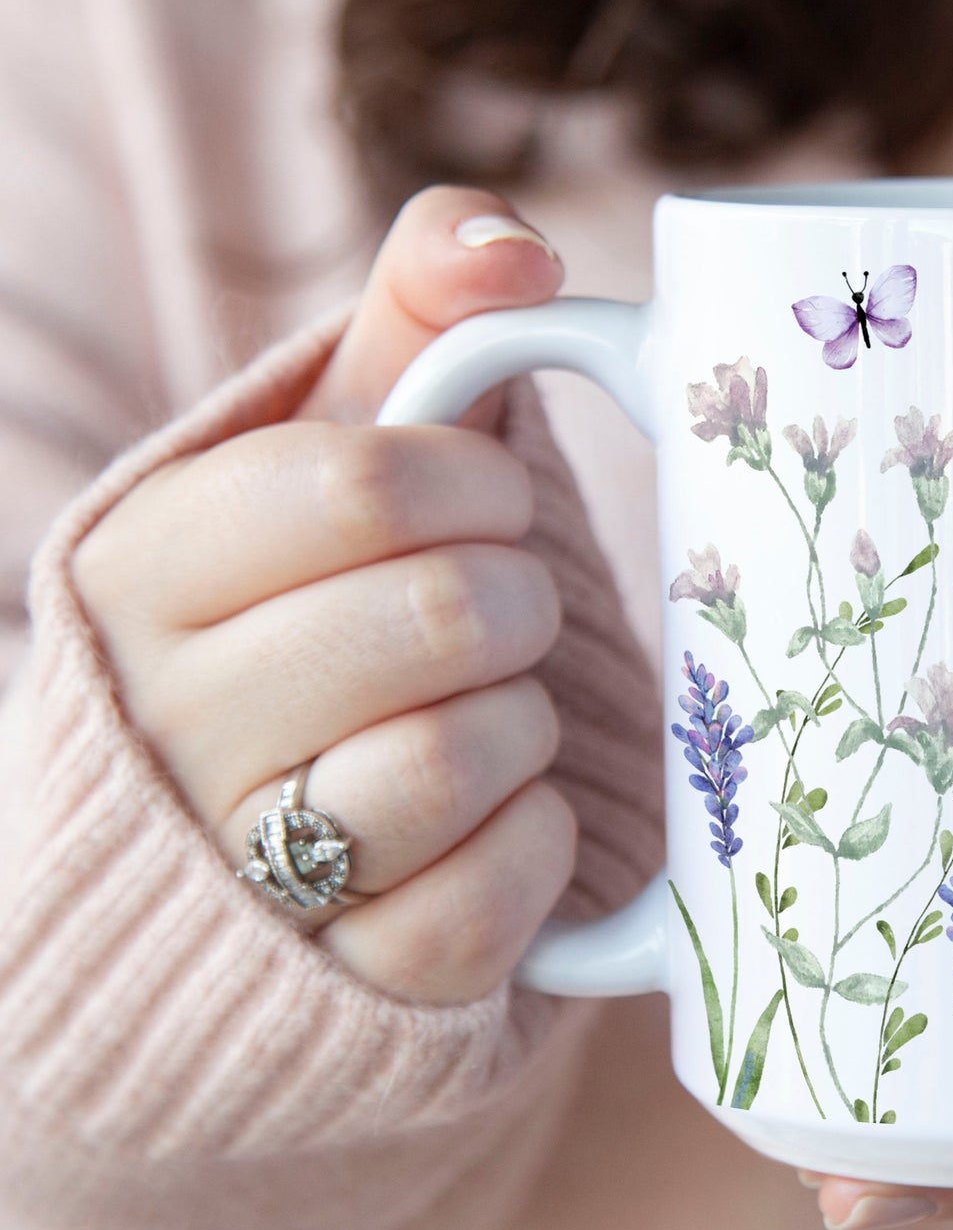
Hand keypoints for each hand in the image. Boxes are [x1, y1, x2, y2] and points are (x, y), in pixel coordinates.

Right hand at [73, 187, 576, 1003]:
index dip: (480, 484)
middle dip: (515, 602)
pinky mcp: (333, 985)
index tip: (490, 501)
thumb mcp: (332, 450)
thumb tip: (510, 244)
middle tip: (499, 614)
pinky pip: (487, 903)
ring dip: (525, 724)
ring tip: (490, 714)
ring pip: (462, 759)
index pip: (363, 481)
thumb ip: (414, 316)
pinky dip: (535, 847)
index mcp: (141, 565)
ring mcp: (235, 870)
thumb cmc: (310, 608)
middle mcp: (162, 721)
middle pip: (442, 616)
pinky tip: (500, 818)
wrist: (233, 847)